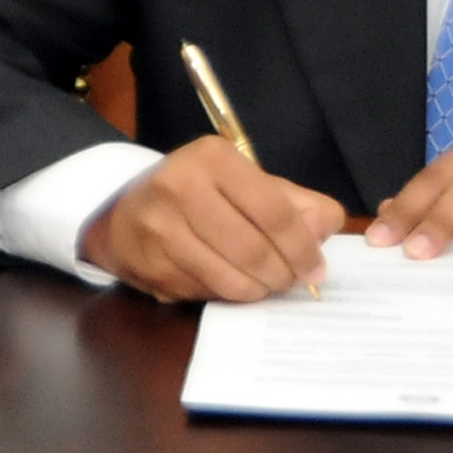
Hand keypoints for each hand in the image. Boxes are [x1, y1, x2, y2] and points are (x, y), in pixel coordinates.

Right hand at [78, 136, 346, 302]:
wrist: (127, 211)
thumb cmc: (202, 194)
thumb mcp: (250, 183)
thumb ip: (297, 204)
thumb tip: (325, 230)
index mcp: (213, 158)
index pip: (273, 211)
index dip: (302, 246)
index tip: (316, 268)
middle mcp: (180, 186)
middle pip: (253, 250)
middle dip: (282, 274)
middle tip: (292, 281)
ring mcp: (160, 227)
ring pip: (229, 278)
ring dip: (258, 290)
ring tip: (266, 283)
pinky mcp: (149, 263)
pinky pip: (206, 293)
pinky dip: (227, 295)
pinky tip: (230, 282)